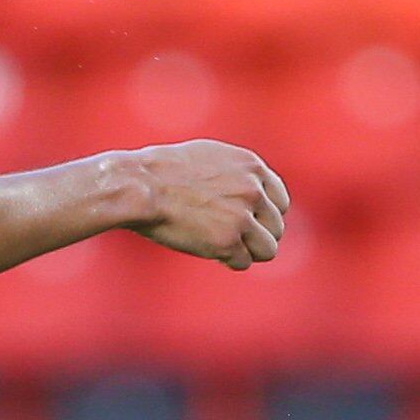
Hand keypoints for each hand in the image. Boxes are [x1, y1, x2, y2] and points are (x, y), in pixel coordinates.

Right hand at [124, 140, 288, 268]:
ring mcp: (242, 217)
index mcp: (252, 166)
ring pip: (268, 249)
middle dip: (255, 236)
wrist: (138, 186)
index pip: (280, 202)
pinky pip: (243, 263)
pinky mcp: (227, 242)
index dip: (262, 216)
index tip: (245, 222)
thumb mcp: (209, 157)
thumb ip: (237, 174)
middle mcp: (253, 190)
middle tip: (230, 237)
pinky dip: (227, 261)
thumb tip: (255, 192)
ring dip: (247, 252)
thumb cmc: (163, 171)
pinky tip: (208, 250)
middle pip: (276, 228)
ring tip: (222, 246)